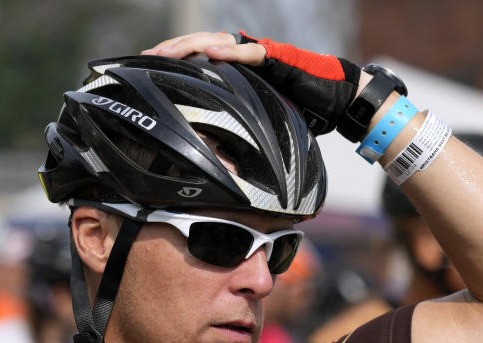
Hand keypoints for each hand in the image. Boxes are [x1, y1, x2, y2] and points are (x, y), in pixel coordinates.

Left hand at [144, 31, 364, 135]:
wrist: (337, 102)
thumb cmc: (301, 113)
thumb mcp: (258, 122)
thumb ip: (236, 127)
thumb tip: (214, 160)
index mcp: (236, 70)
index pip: (197, 59)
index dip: (172, 62)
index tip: (147, 71)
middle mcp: (244, 57)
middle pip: (198, 45)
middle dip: (171, 50)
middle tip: (145, 59)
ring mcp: (260, 54)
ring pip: (217, 42)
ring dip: (190, 46)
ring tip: (166, 52)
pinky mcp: (278, 57)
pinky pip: (250, 53)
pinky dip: (230, 52)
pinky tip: (208, 54)